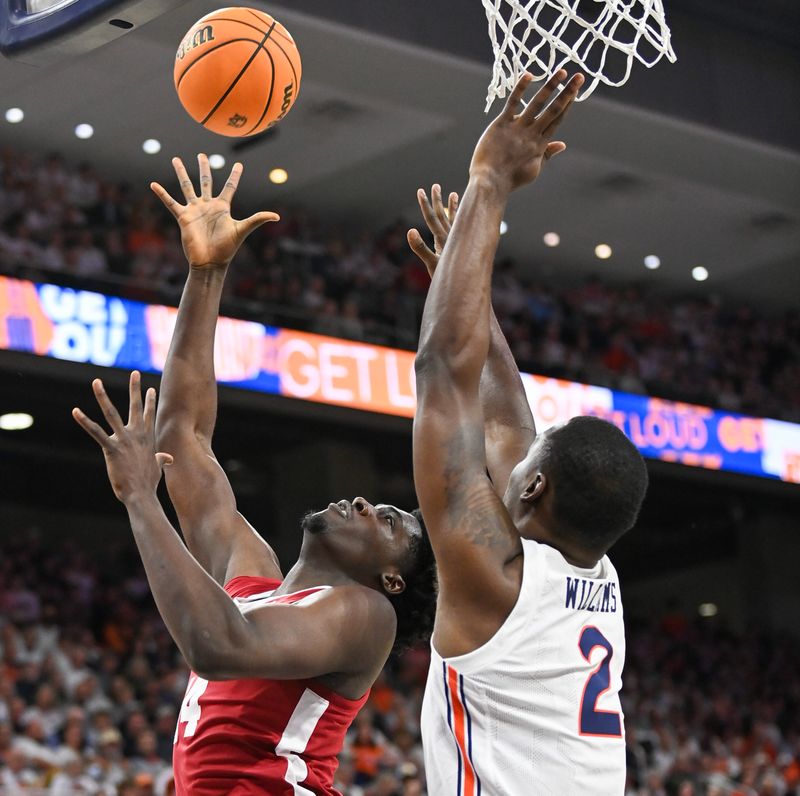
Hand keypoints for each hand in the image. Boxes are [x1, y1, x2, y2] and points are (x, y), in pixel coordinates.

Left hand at [72, 372, 173, 503]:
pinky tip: (76, 411)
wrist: (141, 494)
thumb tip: (169, 458)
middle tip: (135, 373)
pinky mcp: (111, 448)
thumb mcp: (158, 467)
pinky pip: (96, 432)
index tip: (150, 388)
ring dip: (103, 397)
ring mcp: (124, 440)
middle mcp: (137, 435)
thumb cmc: (149, 483)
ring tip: (96, 382)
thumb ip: (162, 460)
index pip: (149, 415)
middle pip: (135, 406)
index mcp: (147, 438)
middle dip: (135, 388)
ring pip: (112, 413)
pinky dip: (85, 421)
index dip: (150, 401)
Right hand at [150, 154, 278, 269]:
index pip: (230, 187)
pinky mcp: (183, 217)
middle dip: (204, 168)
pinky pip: (171, 203)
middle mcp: (208, 206)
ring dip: (181, 173)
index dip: (235, 176)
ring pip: (187, 187)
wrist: (209, 262)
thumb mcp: (242, 230)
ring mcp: (195, 210)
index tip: (239, 165)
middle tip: (201, 154)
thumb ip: (258, 220)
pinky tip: (153, 184)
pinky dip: (162, 194)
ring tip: (175, 159)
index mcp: (223, 207)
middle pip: (206, 182)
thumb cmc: (227, 248)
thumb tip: (277, 216)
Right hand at [407, 184, 458, 276]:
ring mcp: (459, 241)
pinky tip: (463, 215)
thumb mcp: (431, 263)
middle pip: (442, 215)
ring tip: (453, 194)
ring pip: (454, 219)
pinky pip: (462, 229)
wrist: (464, 285)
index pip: (432, 218)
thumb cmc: (446, 277)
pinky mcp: (463, 246)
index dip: (425, 204)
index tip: (420, 191)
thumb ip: (420, 248)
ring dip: (452, 206)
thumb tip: (410, 231)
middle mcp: (452, 237)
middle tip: (435, 186)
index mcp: (443, 239)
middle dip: (437, 200)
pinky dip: (460, 221)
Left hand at [469, 70, 583, 194]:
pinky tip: (529, 75)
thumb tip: (563, 144)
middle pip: (554, 110)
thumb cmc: (511, 179)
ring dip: (550, 87)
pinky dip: (520, 89)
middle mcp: (532, 134)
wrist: (490, 183)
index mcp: (540, 145)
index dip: (568, 104)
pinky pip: (512, 104)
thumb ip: (547, 154)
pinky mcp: (501, 125)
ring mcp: (517, 128)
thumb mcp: (533, 169)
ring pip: (537, 104)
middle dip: (567, 92)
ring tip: (561, 71)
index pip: (558, 120)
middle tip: (579, 76)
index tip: (576, 90)